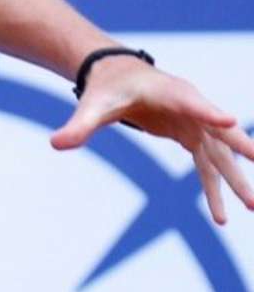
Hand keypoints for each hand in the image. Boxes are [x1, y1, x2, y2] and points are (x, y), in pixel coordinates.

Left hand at [49, 56, 253, 224]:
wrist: (117, 76)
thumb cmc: (108, 88)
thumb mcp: (92, 105)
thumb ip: (79, 125)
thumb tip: (56, 144)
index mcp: (171, 93)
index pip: (193, 103)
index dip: (210, 113)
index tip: (230, 122)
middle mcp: (192, 108)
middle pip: (220, 134)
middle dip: (240, 153)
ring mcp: (195, 124)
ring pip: (220, 156)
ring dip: (234, 182)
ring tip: (251, 208)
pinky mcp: (191, 136)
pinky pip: (208, 166)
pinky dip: (215, 188)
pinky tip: (222, 215)